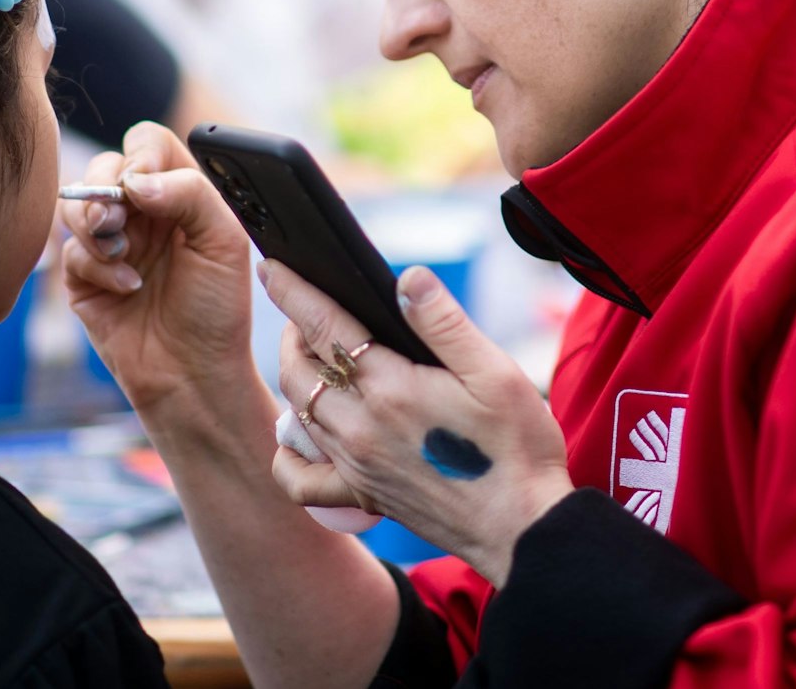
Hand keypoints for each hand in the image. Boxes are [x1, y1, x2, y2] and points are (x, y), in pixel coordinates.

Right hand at [59, 123, 257, 423]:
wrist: (193, 375)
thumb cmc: (217, 310)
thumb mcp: (223, 242)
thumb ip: (188, 193)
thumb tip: (135, 178)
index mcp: (180, 194)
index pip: (149, 144)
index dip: (140, 153)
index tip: (142, 183)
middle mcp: (143, 213)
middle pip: (104, 166)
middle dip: (105, 189)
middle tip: (118, 218)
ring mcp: (112, 243)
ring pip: (77, 203)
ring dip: (95, 223)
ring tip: (122, 254)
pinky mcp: (85, 277)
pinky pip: (70, 250)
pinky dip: (96, 265)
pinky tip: (126, 288)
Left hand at [265, 262, 573, 586]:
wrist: (522, 528)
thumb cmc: (516, 448)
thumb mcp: (495, 373)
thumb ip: (444, 323)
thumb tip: (406, 279)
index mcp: (392, 388)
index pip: (323, 326)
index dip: (294, 291)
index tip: (273, 267)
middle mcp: (361, 427)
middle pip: (298, 369)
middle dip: (293, 332)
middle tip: (306, 311)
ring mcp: (356, 464)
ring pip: (298, 411)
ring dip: (294, 376)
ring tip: (309, 355)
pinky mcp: (362, 495)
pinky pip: (301, 479)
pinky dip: (288, 454)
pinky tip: (300, 435)